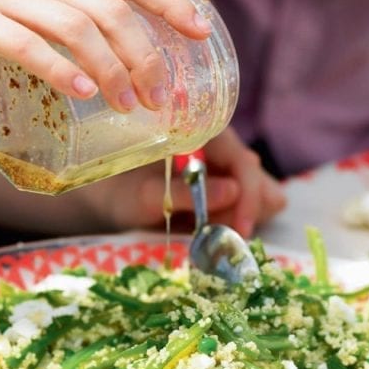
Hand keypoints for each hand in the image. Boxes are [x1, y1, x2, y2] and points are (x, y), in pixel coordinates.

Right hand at [0, 0, 211, 112]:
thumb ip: (56, 31)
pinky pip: (28, 44)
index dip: (171, 2)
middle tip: (163, 98)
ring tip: (131, 107)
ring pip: (79, 26)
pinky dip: (60, 69)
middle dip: (148, 54)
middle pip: (114, 9)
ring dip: (113, 68)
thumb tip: (90, 75)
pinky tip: (83, 94)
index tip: (201, 33)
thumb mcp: (21, 3)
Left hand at [81, 127, 286, 236]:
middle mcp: (222, 148)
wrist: (107, 197)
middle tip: (215, 234)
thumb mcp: (144, 196)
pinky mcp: (229, 190)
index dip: (249, 196)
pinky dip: (234, 224)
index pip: (244, 164)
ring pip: (261, 199)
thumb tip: (234, 190)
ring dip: (238, 221)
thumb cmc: (119, 189)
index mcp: (202, 134)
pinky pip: (248, 209)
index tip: (241, 229)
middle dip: (245, 214)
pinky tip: (207, 228)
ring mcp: (229, 170)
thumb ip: (185, 193)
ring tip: (202, 228)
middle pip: (261, 183)